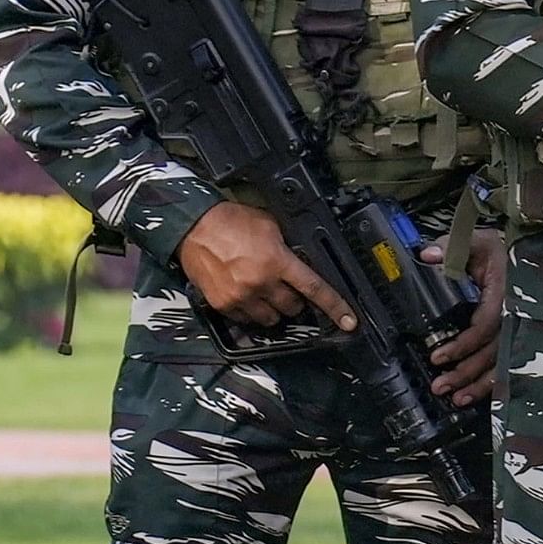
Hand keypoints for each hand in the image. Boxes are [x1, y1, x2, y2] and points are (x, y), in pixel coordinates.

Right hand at [178, 199, 352, 332]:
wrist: (193, 227)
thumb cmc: (231, 222)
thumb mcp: (271, 226)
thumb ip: (288, 246)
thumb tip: (301, 259)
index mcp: (277, 262)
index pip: (314, 289)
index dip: (335, 307)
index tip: (349, 321)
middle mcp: (260, 283)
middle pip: (293, 307)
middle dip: (295, 300)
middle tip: (287, 287)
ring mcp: (240, 297)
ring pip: (271, 319)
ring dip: (274, 309)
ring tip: (267, 293)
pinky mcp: (222, 304)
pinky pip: (246, 320)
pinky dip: (252, 312)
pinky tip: (248, 296)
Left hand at [424, 231, 506, 404]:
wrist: (529, 256)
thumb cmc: (502, 251)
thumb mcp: (479, 242)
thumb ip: (453, 246)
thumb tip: (428, 256)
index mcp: (505, 293)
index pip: (486, 324)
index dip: (464, 344)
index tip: (437, 355)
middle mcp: (517, 316)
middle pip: (494, 351)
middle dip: (466, 372)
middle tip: (440, 385)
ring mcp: (521, 330)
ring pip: (503, 363)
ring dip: (479, 384)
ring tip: (456, 399)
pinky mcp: (520, 339)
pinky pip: (510, 366)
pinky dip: (493, 384)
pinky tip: (475, 397)